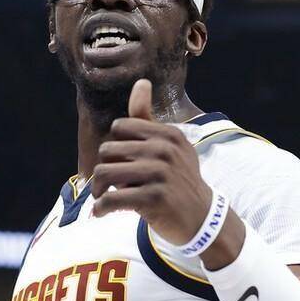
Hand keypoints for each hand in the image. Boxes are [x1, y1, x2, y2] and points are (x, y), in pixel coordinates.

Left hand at [91, 79, 213, 244]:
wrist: (201, 218)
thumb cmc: (178, 180)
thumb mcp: (169, 146)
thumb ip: (147, 118)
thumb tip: (141, 82)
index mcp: (167, 134)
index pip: (120, 127)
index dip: (116, 146)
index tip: (122, 163)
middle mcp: (165, 150)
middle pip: (108, 150)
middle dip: (104, 169)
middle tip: (113, 185)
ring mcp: (161, 174)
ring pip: (104, 172)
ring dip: (98, 189)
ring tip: (103, 198)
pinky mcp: (154, 198)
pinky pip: (111, 198)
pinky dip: (101, 208)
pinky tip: (102, 213)